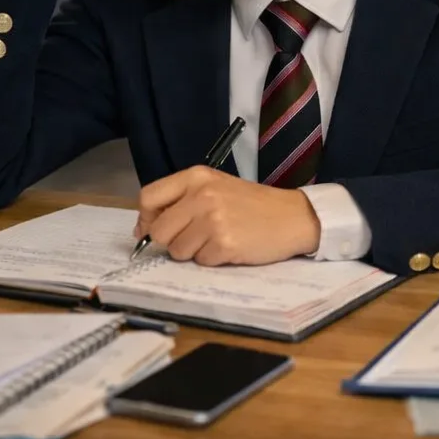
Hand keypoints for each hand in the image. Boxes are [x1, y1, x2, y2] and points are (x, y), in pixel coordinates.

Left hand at [134, 166, 322, 265]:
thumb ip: (182, 200)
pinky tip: (230, 247)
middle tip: (195, 238)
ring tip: (217, 240)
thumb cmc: (252, 204)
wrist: (293, 216)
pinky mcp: (224, 243)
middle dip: (172, 241)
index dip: (146, 219)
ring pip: (177, 250)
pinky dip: (213, 260)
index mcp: (196, 177)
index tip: (154, 229)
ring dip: (193, 252)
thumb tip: (145, 229)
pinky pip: (200, 261)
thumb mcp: (216, 188)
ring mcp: (213, 220)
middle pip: (159, 230)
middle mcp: (201, 195)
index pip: (148, 197)